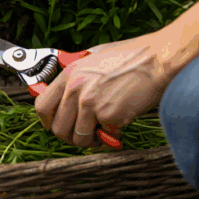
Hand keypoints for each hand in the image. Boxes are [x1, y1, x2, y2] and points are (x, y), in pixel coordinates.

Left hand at [34, 33, 173, 148]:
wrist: (156, 60)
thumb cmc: (130, 57)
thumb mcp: (95, 58)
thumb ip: (77, 75)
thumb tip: (62, 95)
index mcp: (70, 72)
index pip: (42, 106)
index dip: (48, 121)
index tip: (57, 125)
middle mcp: (76, 87)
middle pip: (58, 128)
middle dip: (71, 136)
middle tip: (85, 133)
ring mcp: (91, 102)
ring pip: (78, 138)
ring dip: (90, 140)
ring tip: (103, 131)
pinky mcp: (109, 115)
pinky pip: (104, 137)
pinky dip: (112, 136)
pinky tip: (120, 124)